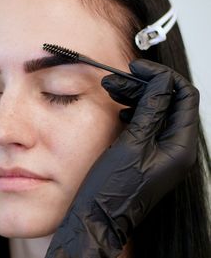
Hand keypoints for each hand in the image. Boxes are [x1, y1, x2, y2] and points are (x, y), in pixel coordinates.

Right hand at [44, 59, 199, 257]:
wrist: (98, 216)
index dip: (162, 77)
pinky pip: (148, 126)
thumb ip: (150, 110)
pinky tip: (120, 110)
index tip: (137, 68)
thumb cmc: (113, 189)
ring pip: (156, 113)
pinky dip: (135, 112)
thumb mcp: (132, 143)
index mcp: (180, 146)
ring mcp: (162, 153)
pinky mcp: (148, 156)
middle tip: (117, 79)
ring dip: (137, 97)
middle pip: (169, 103)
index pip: (184, 97)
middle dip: (144, 86)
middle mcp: (176, 149)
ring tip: (112, 90)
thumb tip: (161, 82)